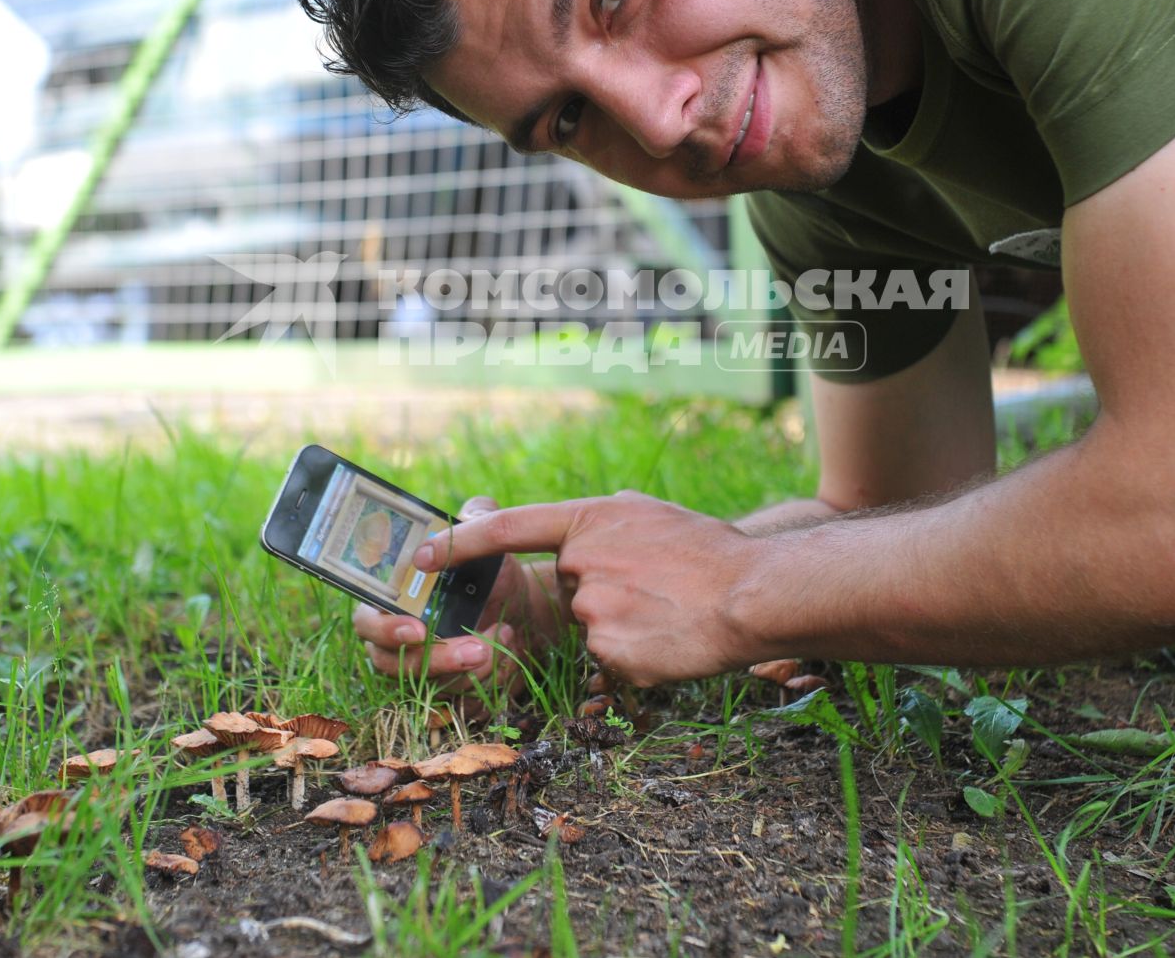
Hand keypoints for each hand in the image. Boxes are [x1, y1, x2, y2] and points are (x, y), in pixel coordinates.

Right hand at [353, 496, 548, 689]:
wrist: (524, 609)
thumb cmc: (490, 572)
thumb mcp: (489, 540)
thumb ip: (479, 518)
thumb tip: (472, 512)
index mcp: (393, 603)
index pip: (367, 622)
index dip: (384, 629)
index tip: (416, 629)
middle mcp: (400, 643)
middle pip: (395, 666)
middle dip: (437, 660)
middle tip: (476, 650)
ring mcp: (424, 673)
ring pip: (433, 688)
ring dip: (471, 671)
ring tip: (504, 642)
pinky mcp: (451, 695)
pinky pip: (462, 703)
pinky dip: (488, 684)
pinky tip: (510, 656)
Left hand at [414, 490, 757, 686]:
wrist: (753, 594)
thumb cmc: (708, 553)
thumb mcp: (648, 517)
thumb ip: (601, 528)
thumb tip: (576, 546)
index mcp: (588, 521)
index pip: (506, 528)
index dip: (458, 542)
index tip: (420, 556)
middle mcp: (580, 564)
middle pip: (568, 589)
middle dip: (601, 593)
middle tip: (654, 588)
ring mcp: (591, 610)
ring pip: (589, 627)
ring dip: (622, 625)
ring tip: (668, 612)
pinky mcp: (607, 653)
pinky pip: (609, 658)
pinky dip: (636, 654)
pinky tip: (667, 639)